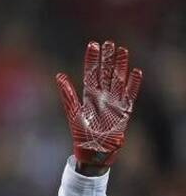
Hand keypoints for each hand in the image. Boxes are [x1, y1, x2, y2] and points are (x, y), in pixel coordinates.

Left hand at [56, 40, 141, 168]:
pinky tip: (135, 72)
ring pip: (118, 79)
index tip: (93, 44)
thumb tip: (58, 75)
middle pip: (106, 73)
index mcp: (88, 96)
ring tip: (122, 50)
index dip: (92, 60)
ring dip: (120, 66)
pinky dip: (133, 84)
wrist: (93, 152)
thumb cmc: (81, 135)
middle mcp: (102, 97)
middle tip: (109, 43)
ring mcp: (114, 102)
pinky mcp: (125, 110)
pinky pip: (130, 94)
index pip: (91, 73)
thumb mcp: (73, 113)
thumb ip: (68, 94)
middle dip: (107, 59)